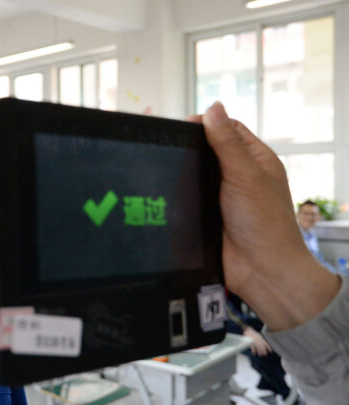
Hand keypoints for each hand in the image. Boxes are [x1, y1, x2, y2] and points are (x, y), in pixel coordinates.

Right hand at [188, 103, 339, 330]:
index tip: (184, 125)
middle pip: (210, 150)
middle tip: (169, 145)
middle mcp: (240, 176)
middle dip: (191, 147)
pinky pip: (189, 197)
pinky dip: (179, 193)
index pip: (229, 129)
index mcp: (256, 160)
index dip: (207, 123)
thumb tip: (213, 108)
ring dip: (184, 171)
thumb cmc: (265, 224)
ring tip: (165, 165)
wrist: (260, 270)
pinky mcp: (207, 215)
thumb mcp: (245, 175)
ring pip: (196, 174)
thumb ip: (227, 143)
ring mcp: (223, 196)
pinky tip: (167, 191)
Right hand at [243, 327, 271, 356]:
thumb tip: (264, 344)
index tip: (270, 351)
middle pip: (262, 346)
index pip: (265, 343)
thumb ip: (261, 340)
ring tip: (260, 355)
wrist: (247, 330)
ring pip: (258, 346)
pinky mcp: (250, 341)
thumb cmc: (253, 334)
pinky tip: (254, 353)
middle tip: (264, 354)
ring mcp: (254, 340)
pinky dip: (253, 350)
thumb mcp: (258, 336)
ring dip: (259, 351)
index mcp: (260, 338)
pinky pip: (252, 346)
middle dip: (263, 350)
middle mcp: (258, 339)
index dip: (268, 347)